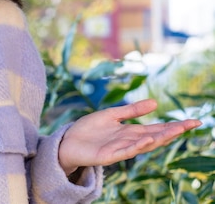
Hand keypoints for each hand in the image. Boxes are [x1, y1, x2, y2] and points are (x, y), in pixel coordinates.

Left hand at [58, 99, 201, 174]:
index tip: (192, 121)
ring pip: (143, 145)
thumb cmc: (88, 130)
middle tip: (191, 124)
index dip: (174, 125)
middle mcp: (129, 141)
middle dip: (173, 131)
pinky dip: (136, 146)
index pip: (157, 128)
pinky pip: (125, 152)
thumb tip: (155, 103)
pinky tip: (146, 140)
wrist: (68, 142)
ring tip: (173, 131)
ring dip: (158, 138)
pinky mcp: (108, 156)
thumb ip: (131, 111)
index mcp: (130, 132)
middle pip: (155, 136)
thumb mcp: (111, 115)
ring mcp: (120, 149)